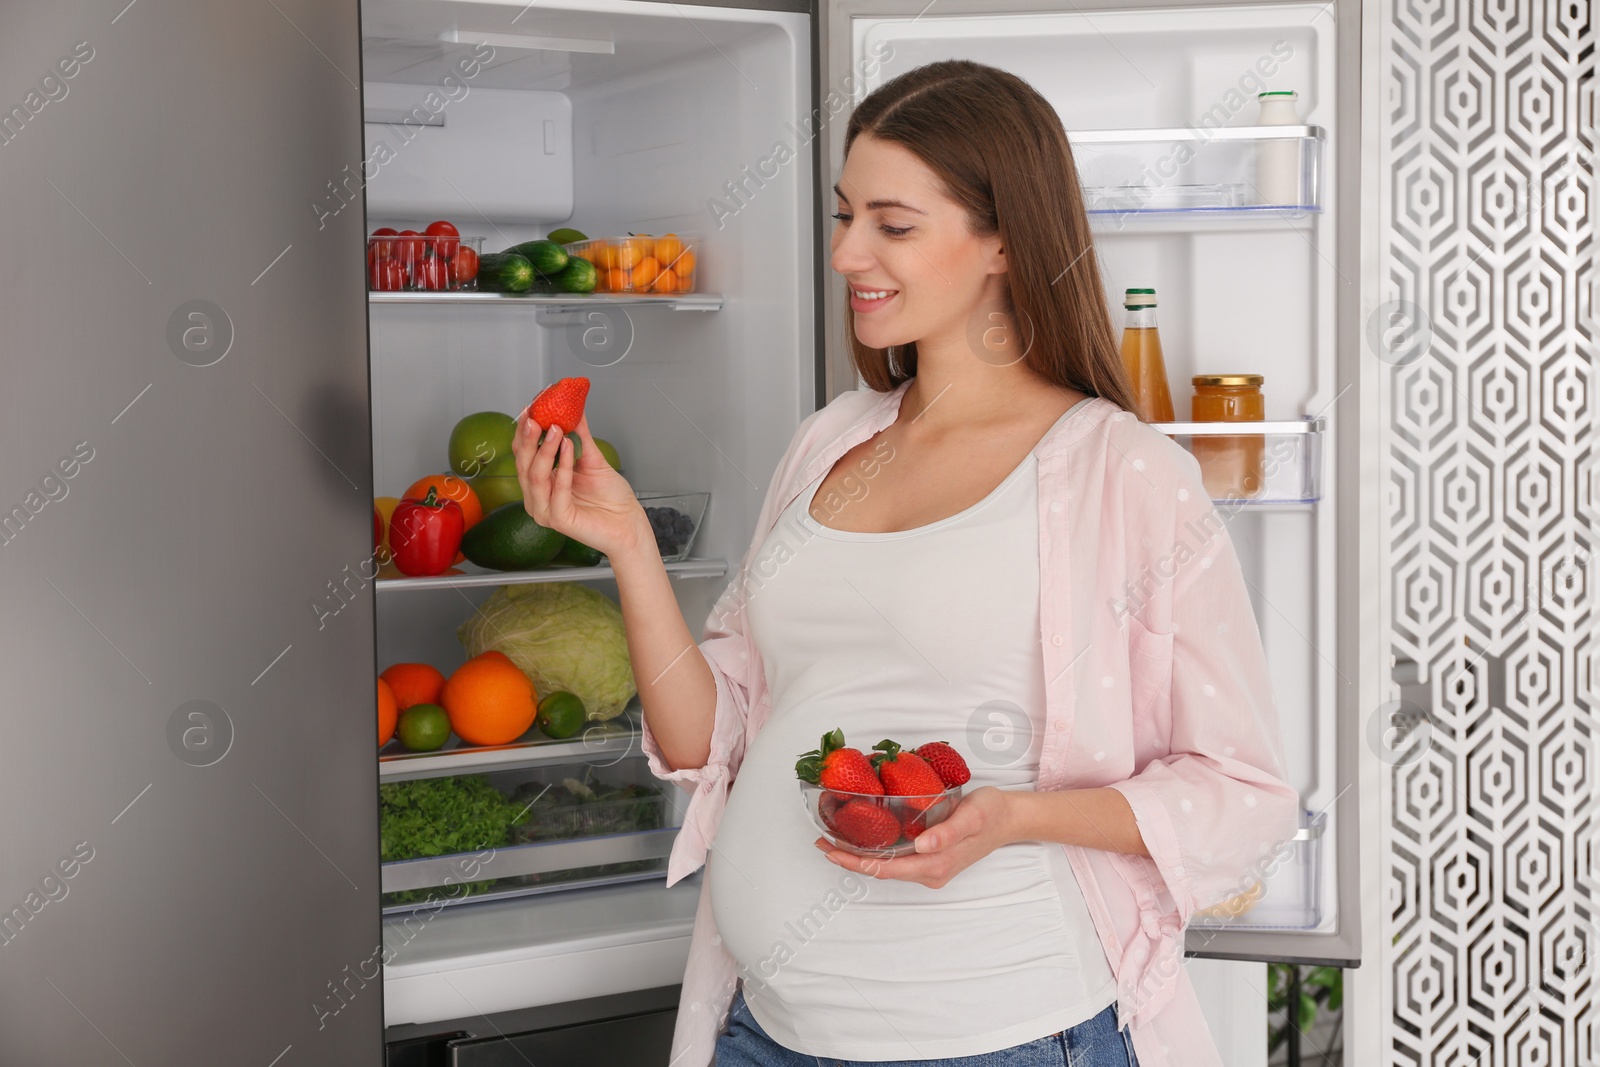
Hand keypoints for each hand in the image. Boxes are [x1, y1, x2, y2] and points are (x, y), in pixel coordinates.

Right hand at [512, 410, 645, 556]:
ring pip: (536, 476)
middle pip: (524, 464)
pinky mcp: (558, 520)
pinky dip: (563, 467)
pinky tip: (568, 448)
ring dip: (545, 450)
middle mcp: (537, 497)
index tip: (530, 407)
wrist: (628, 522)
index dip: (524, 431)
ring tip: (556, 428)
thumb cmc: (610, 497)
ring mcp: (545, 511)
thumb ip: (579, 435)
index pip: (523, 454)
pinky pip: (557, 490)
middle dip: (529, 438)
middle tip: (536, 416)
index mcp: (539, 483)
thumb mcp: (591, 458)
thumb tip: (573, 406)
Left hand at [813, 786, 1017, 888]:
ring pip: (890, 866)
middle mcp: (931, 872)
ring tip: (836, 840)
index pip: (886, 869)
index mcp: (936, 864)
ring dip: (863, 857)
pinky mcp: (934, 859)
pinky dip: (878, 852)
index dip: (856, 863)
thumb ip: (948, 832)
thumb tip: (921, 846)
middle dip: (851, 860)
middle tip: (823, 842)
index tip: (831, 851)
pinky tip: (867, 839)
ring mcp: (932, 868)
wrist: (1011, 818)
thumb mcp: (972, 816)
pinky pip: (899, 860)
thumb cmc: (991, 813)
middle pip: (883, 871)